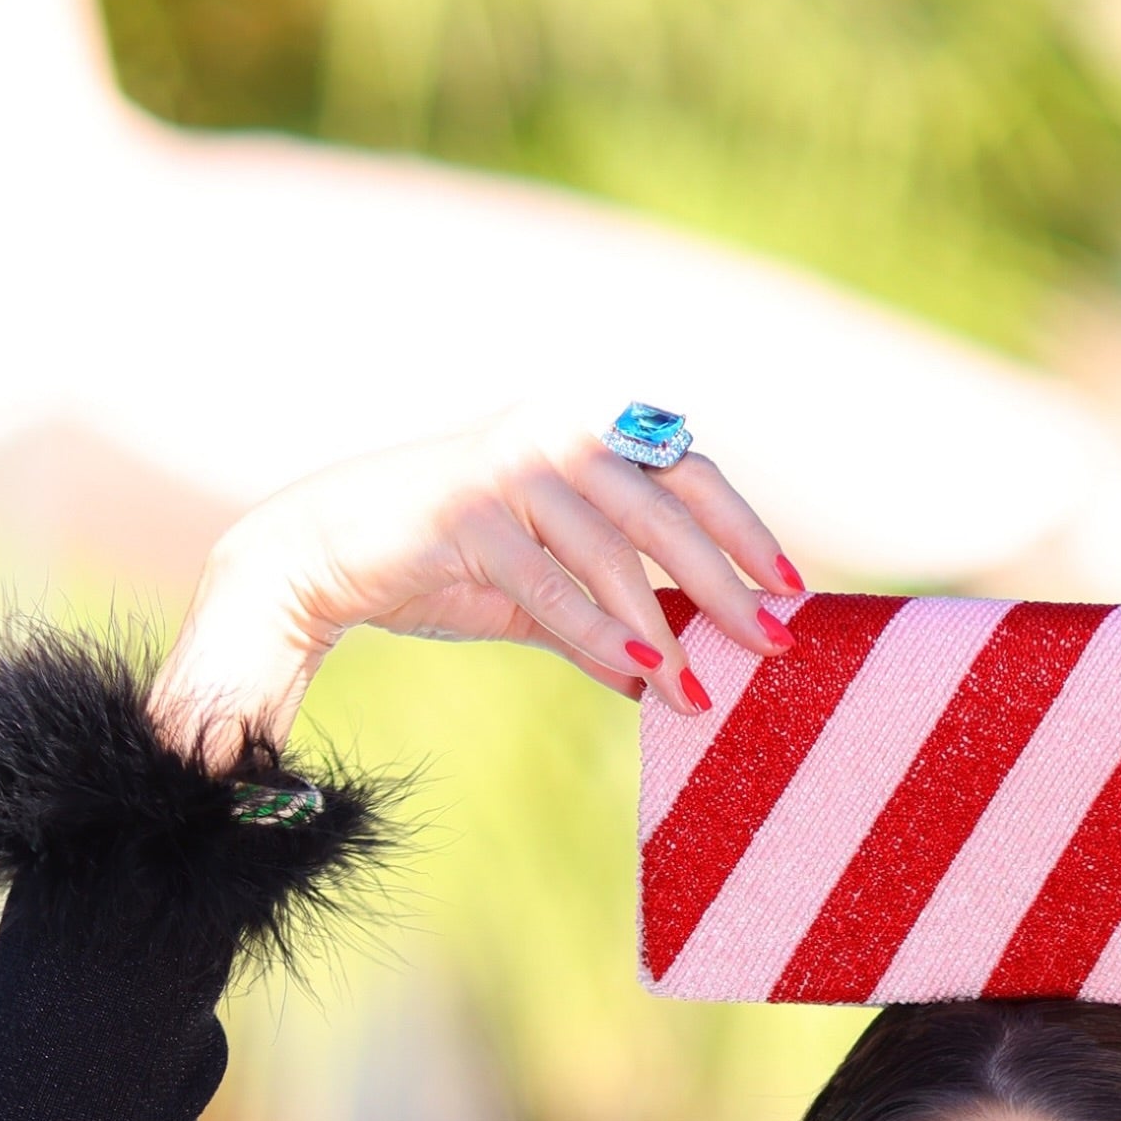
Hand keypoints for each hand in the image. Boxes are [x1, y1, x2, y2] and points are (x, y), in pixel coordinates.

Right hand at [148, 409, 801, 764]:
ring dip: (665, 622)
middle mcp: (554, 432)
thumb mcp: (543, 593)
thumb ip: (608, 618)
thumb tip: (672, 677)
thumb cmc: (445, 562)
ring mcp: (509, 466)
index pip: (687, 472)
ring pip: (611, 547)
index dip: (744, 527)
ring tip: (700, 689)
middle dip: (726, 581)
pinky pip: (549, 580)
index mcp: (583, 432)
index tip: (793, 588)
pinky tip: (641, 669)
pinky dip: (597, 628)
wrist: (327, 553)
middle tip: (775, 644)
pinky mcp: (466, 512)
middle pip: (665, 508)